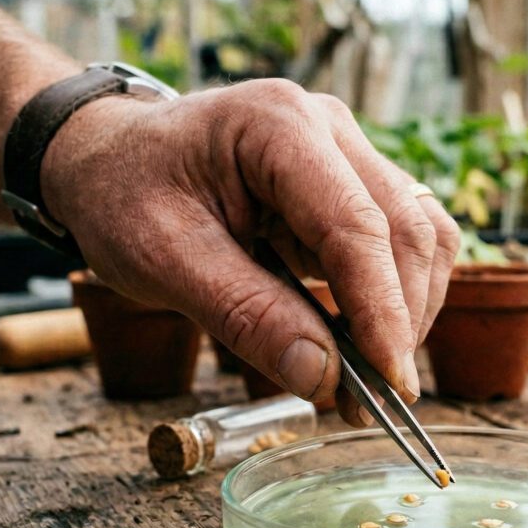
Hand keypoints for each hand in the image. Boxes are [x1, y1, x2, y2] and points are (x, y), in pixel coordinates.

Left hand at [40, 79, 459, 423]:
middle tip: (374, 402)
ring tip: (366, 379)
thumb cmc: (123, 196)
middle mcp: (327, 127)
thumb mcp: (161, 261)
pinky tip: (358, 341)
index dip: (380, 311)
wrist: (107, 160)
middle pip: (407, 228)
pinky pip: (400, 241)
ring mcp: (346, 151)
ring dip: (407, 311)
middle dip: (401, 320)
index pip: (357, 225)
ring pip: (421, 235)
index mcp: (277, 125)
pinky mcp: (351, 183)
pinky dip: (393, 297)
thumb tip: (323, 378)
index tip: (387, 384)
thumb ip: (244, 315)